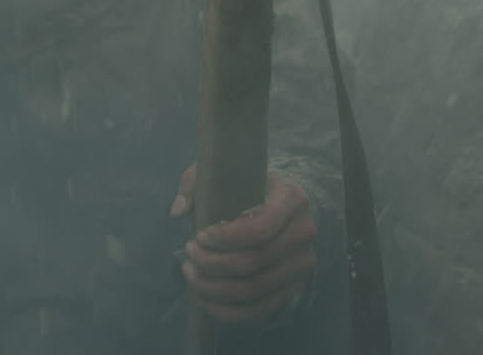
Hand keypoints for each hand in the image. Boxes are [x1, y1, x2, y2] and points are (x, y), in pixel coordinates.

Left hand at [170, 165, 317, 323]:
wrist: (280, 205)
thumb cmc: (246, 186)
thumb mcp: (222, 171)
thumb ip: (195, 183)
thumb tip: (178, 211)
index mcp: (292, 198)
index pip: (260, 229)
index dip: (225, 238)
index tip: (200, 236)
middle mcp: (304, 232)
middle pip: (254, 262)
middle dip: (212, 263)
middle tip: (188, 253)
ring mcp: (302, 264)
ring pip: (254, 289)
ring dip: (214, 288)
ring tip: (191, 274)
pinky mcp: (293, 288)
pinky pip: (259, 310)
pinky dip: (227, 311)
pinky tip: (204, 298)